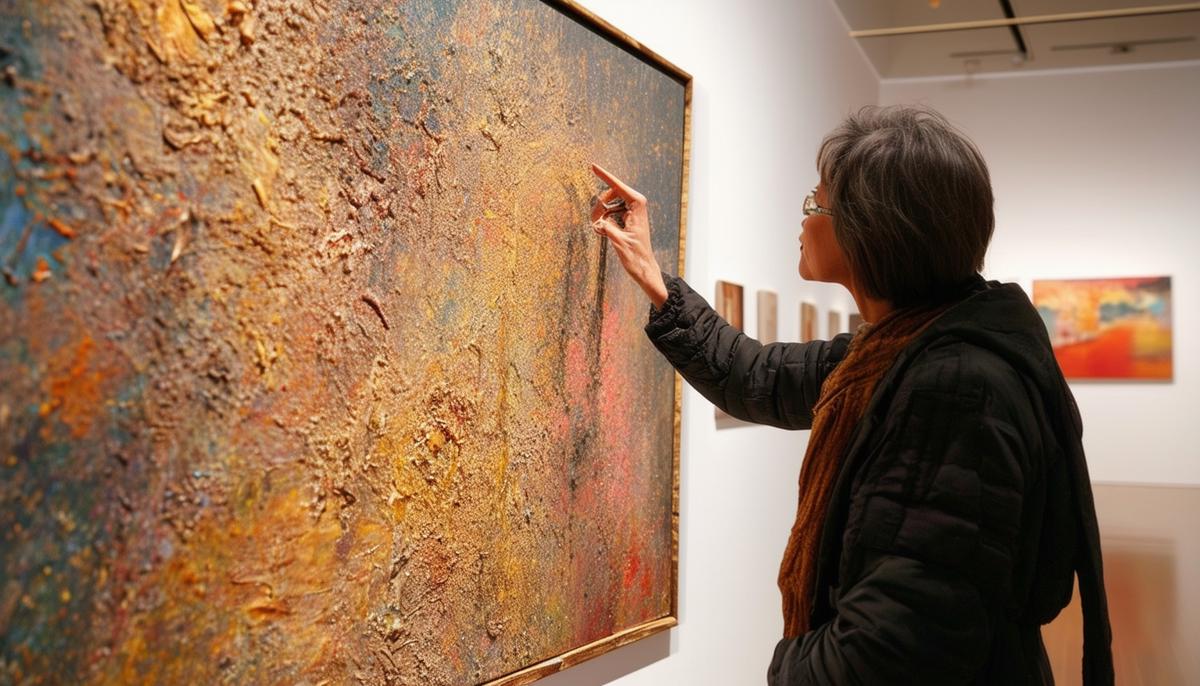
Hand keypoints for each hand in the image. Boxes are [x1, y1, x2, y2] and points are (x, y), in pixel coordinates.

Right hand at [589, 164, 667, 307]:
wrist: (644, 269)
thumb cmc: (635, 257)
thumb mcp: (618, 241)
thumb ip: (606, 226)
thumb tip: (597, 220)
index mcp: (638, 205)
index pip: (618, 186)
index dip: (604, 175)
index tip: (592, 165)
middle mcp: (636, 204)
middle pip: (610, 194)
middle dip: (599, 206)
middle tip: (594, 222)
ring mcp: (631, 211)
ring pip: (608, 204)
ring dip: (600, 215)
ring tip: (599, 231)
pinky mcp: (627, 218)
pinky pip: (609, 212)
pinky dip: (603, 220)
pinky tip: (602, 232)